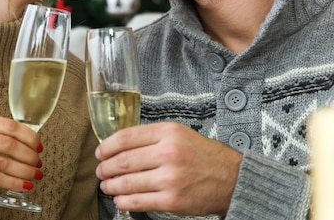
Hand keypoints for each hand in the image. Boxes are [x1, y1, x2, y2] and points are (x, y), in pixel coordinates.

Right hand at [0, 109, 42, 190]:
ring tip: (35, 174)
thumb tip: (30, 141)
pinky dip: (13, 182)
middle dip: (29, 156)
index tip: (39, 146)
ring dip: (25, 171)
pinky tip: (24, 184)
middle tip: (38, 162)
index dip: (29, 137)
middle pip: (9, 145)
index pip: (10, 126)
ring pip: (4, 164)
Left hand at [95, 122, 241, 216]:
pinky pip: (138, 201)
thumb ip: (154, 136)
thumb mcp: (181, 134)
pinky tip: (120, 199)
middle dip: (106, 167)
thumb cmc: (206, 156)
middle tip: (101, 170)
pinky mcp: (172, 200)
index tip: (100, 152)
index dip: (107, 146)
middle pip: (123, 160)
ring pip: (127, 182)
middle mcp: (168, 153)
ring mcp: (170, 178)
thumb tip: (122, 145)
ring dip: (111, 185)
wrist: (232, 179)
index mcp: (169, 132)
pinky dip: (124, 201)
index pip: (127, 137)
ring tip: (107, 186)